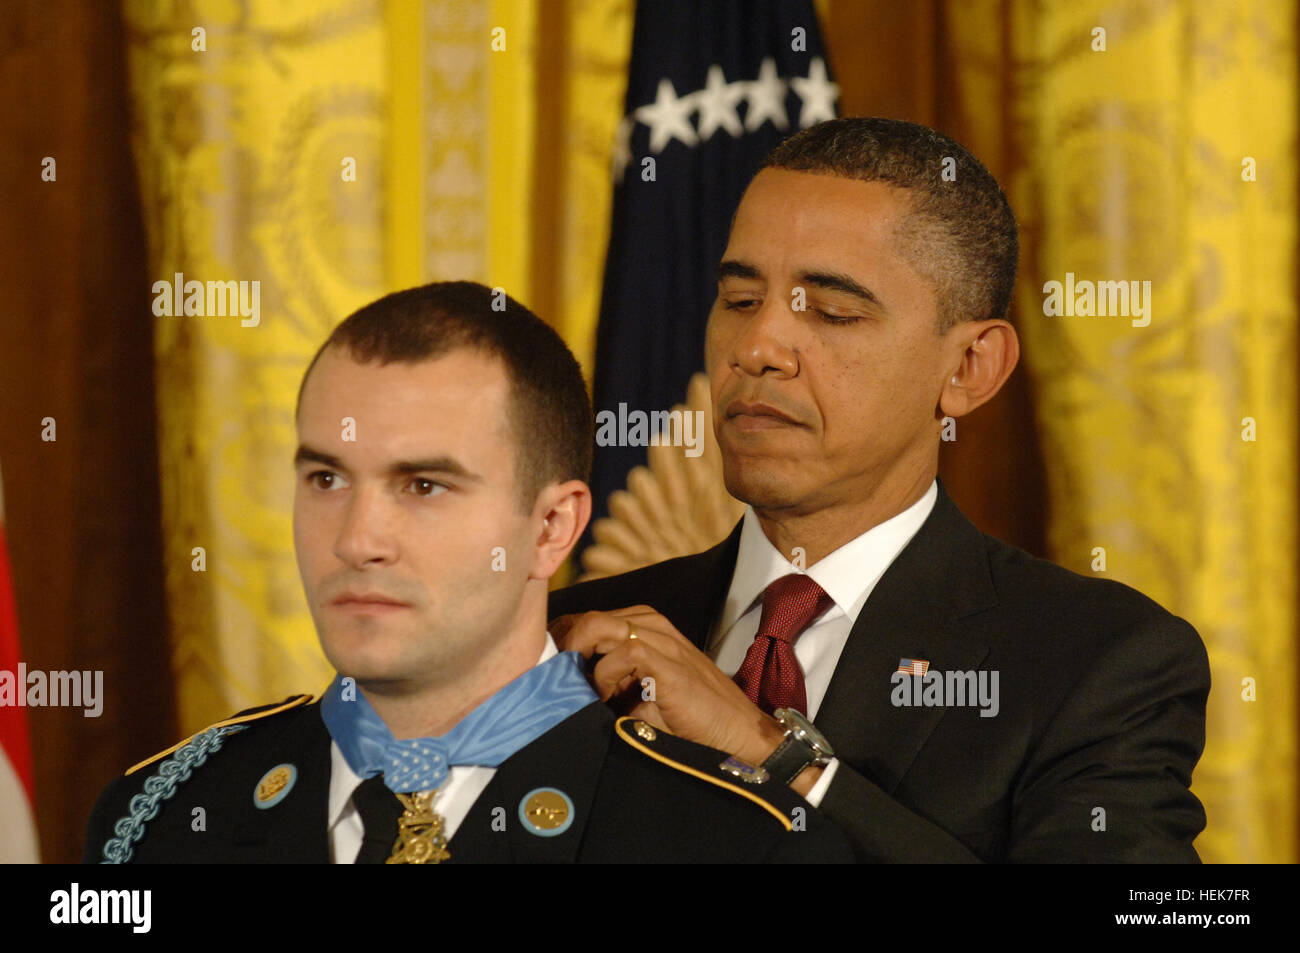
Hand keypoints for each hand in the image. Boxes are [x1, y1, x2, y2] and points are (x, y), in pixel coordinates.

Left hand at [550, 606, 788, 767]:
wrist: (734, 732)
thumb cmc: (686, 717)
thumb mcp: (637, 694)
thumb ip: (607, 682)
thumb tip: (561, 688)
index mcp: (641, 625)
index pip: (585, 619)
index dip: (561, 641)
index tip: (545, 671)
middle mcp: (649, 623)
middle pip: (585, 617)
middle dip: (560, 647)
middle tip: (551, 681)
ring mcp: (661, 638)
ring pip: (597, 625)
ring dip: (578, 658)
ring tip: (576, 689)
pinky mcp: (668, 660)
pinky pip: (623, 652)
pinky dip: (606, 676)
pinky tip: (606, 698)